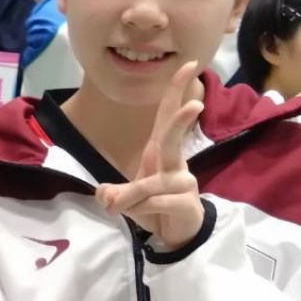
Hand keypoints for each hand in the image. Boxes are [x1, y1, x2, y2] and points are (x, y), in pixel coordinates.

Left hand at [96, 61, 204, 249]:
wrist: (175, 235)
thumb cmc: (153, 207)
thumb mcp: (127, 198)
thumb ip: (114, 192)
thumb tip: (104, 194)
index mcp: (160, 151)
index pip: (166, 115)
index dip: (176, 90)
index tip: (188, 65)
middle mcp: (174, 162)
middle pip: (173, 135)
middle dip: (180, 118)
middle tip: (195, 105)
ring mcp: (183, 182)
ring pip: (150, 184)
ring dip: (129, 197)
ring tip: (117, 207)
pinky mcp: (186, 202)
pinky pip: (155, 202)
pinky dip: (140, 210)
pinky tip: (145, 217)